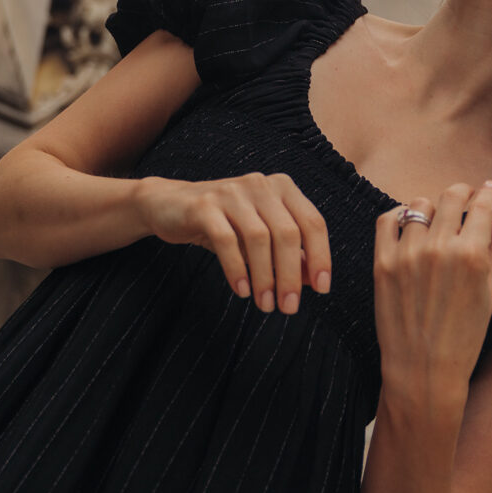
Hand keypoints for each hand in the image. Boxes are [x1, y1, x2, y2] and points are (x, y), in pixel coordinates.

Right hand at [137, 171, 331, 312]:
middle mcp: (260, 185)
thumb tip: (314, 281)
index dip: (320, 257)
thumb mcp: (260, 236)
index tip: (322, 290)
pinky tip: (241, 290)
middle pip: (288, 233)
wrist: (169, 205)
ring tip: (265, 304)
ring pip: (259, 239)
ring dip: (265, 277)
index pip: (313, 222)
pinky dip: (237, 269)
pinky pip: (226, 241)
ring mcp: (231, 192)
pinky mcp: (204, 206)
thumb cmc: (223, 223)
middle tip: (288, 307)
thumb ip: (288, 253)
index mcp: (282, 188)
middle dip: (291, 275)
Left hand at [373, 180, 491, 411]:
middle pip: (450, 197)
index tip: (488, 189)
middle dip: (462, 193)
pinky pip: (388, 220)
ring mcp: (407, 254)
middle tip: (464, 199)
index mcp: (472, 255)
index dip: (488, 192)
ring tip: (436, 220)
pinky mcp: (382, 263)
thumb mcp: (491, 293)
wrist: (423, 370)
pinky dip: (398, 215)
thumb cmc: (464, 336)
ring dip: (432, 207)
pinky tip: (408, 225)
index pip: (482, 205)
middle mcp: (439, 248)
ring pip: (419, 205)